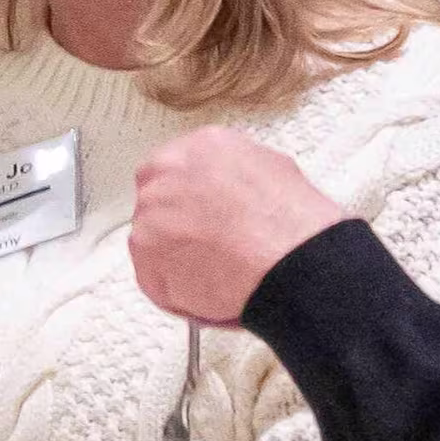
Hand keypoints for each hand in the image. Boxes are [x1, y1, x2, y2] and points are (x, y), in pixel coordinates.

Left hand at [130, 128, 356, 324]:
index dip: (187, 201)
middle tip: (208, 250)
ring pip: (154, 243)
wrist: (293, 260)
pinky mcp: (144, 253)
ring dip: (179, 261)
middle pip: (157, 204)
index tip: (200, 220)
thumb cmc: (295, 224)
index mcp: (200, 147)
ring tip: (219, 275)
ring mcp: (149, 213)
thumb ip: (235, 174)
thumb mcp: (273, 170)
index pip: (172, 170)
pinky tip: (211, 292)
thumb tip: (231, 190)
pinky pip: (155, 279)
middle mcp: (166, 173)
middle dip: (177, 229)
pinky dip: (178, 293)